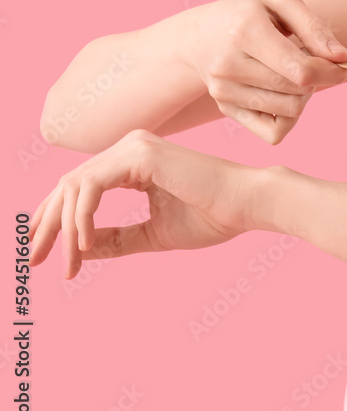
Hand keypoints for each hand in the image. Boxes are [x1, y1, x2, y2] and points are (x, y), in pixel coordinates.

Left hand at [27, 129, 258, 278]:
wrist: (247, 205)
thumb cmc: (213, 217)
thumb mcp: (153, 233)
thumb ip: (117, 239)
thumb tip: (78, 251)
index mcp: (135, 162)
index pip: (80, 187)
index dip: (55, 219)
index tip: (42, 253)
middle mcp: (130, 148)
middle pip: (68, 184)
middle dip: (47, 224)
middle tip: (34, 260)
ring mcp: (134, 147)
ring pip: (74, 186)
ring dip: (64, 228)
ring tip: (67, 262)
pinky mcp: (140, 154)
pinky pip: (91, 186)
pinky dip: (82, 217)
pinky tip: (85, 243)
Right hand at [185, 0, 346, 144]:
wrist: (199, 36)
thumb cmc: (248, 15)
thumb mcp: (280, 2)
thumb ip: (315, 27)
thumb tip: (342, 57)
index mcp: (245, 31)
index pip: (301, 70)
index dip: (332, 72)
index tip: (343, 65)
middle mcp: (228, 65)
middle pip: (298, 92)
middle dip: (318, 80)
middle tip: (310, 62)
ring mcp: (224, 91)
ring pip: (290, 112)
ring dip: (303, 96)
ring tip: (291, 74)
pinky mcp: (226, 110)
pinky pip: (274, 133)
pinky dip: (288, 118)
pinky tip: (281, 94)